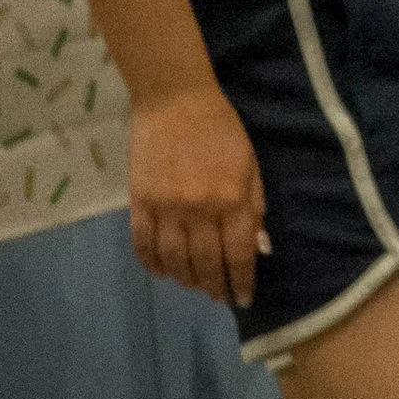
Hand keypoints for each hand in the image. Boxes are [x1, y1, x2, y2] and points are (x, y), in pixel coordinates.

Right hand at [130, 81, 268, 306]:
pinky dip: (152, 264)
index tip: (243, 298)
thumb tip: (258, 246)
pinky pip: (143, 244)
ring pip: (173, 260)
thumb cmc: (222, 129)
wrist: (175, 99)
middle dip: (214, 286)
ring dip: (185, 279)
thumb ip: (255, 205)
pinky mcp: (139, 202)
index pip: (238, 255)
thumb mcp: (251, 164)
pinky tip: (162, 271)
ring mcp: (166, 208)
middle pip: (205, 263)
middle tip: (218, 296)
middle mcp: (199, 210)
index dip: (241, 282)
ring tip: (193, 284)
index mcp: (232, 199)